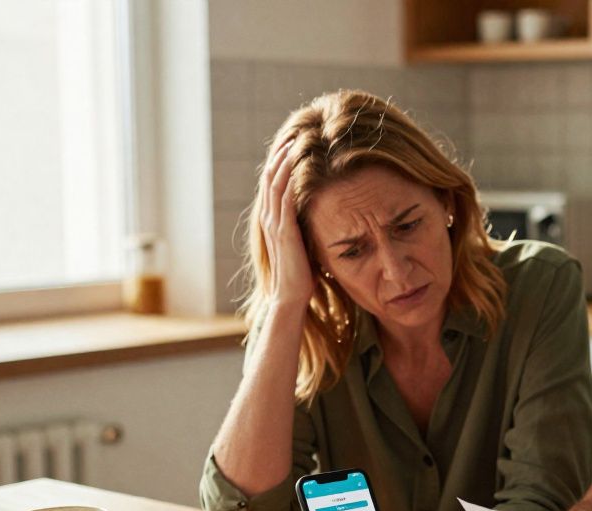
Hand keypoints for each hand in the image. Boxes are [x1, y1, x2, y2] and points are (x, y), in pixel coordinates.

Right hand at [260, 138, 314, 308]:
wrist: (290, 297)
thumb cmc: (302, 274)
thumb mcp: (305, 241)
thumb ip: (307, 224)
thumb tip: (323, 210)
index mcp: (273, 218)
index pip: (273, 181)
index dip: (281, 161)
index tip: (294, 142)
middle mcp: (269, 217)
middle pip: (270, 175)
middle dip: (281, 153)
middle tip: (294, 132)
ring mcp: (273, 223)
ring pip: (275, 183)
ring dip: (285, 160)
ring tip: (295, 140)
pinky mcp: (283, 231)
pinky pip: (284, 198)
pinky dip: (290, 179)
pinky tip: (298, 164)